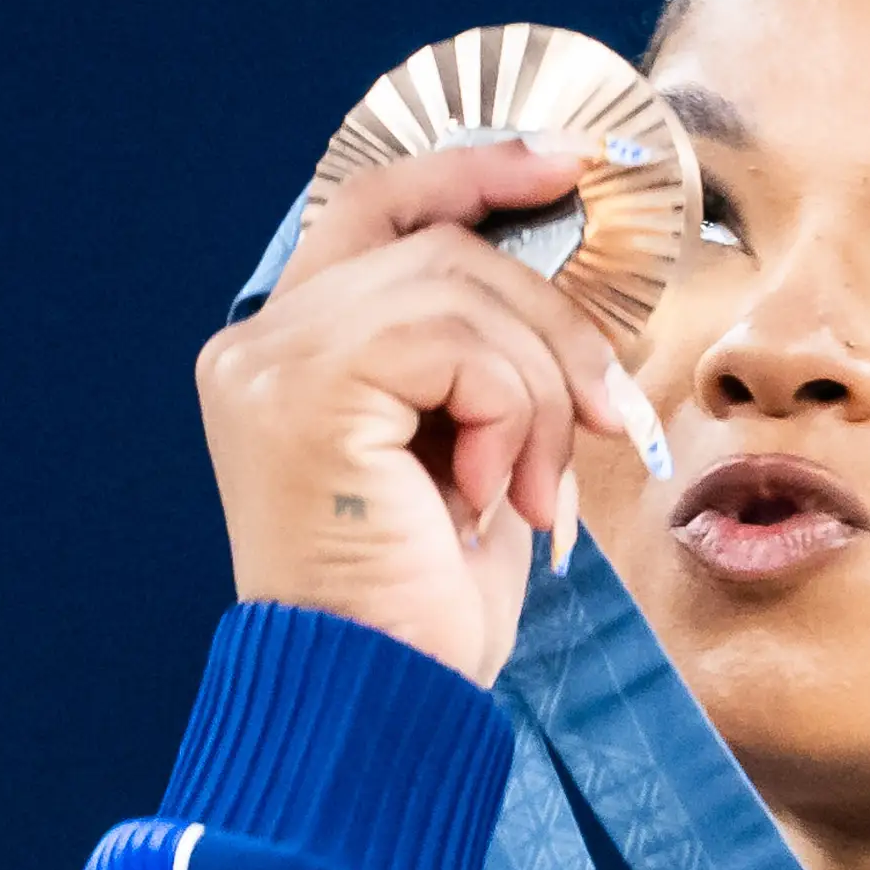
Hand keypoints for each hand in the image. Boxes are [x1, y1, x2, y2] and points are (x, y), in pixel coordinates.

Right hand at [194, 139, 635, 683]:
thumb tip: (568, 276)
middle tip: (611, 417)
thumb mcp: (469, 451)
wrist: (383, 704)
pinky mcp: (306, 394)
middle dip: (552, 322)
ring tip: (539, 493)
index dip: (471, 170)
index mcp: (286, 350)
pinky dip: (512, 418)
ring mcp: (271, 363)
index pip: (376, 204)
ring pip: (462, 290)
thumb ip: (479, 355)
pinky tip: (493, 501)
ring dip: (541, 390)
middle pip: (441, 242)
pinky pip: (460, 345)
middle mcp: (258, 343)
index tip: (565, 165)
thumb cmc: (425, 604)